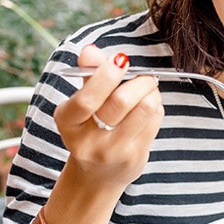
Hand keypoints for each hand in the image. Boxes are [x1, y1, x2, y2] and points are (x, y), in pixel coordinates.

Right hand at [54, 45, 163, 189]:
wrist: (98, 173)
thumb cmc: (90, 128)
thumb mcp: (82, 103)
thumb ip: (89, 75)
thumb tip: (90, 50)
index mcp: (68, 121)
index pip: (87, 98)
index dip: (106, 75)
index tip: (121, 59)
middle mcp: (87, 141)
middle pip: (121, 102)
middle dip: (139, 81)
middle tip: (145, 75)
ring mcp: (112, 151)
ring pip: (144, 109)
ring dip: (152, 92)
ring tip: (149, 89)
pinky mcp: (134, 157)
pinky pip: (154, 121)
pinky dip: (156, 106)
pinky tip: (149, 107)